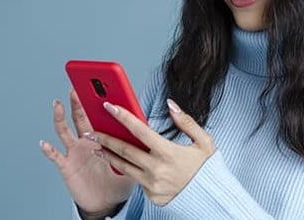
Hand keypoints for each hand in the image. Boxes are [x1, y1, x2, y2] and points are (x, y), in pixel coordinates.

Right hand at [40, 90, 134, 213]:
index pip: (99, 114)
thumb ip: (135, 142)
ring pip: (64, 131)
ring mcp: (75, 152)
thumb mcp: (131, 158)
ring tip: (58, 104)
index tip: (99, 86)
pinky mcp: (67, 166)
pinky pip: (56, 157)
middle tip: (78, 86)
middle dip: (79, 101)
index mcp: (102, 135)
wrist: (108, 201)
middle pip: (80, 117)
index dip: (98, 100)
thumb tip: (146, 127)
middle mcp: (86, 140)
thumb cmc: (119, 178)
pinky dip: (49, 150)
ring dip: (60, 117)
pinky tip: (45, 142)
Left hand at [91, 99, 215, 205]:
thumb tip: (171, 105)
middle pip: (125, 150)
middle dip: (106, 138)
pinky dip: (130, 170)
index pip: (140, 131)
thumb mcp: (204, 141)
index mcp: (169, 153)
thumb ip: (186, 122)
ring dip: (109, 156)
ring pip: (124, 167)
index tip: (109, 106)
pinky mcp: (151, 195)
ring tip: (98, 147)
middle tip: (92, 130)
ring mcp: (152, 184)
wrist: (212, 198)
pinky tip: (123, 163)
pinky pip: (137, 180)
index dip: (123, 117)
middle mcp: (157, 169)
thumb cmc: (207, 168)